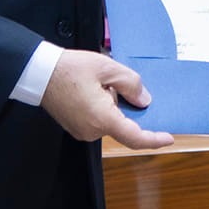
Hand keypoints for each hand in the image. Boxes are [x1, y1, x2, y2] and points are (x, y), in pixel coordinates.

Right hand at [41, 49, 172, 149]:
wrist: (40, 73)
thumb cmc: (70, 69)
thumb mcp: (107, 68)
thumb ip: (131, 85)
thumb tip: (144, 101)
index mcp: (102, 118)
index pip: (134, 137)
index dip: (153, 139)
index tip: (168, 138)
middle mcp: (92, 130)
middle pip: (122, 124)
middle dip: (124, 104)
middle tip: (114, 82)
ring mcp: (82, 131)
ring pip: (110, 121)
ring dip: (112, 104)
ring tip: (99, 82)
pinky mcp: (76, 127)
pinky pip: (98, 120)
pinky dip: (103, 107)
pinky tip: (93, 89)